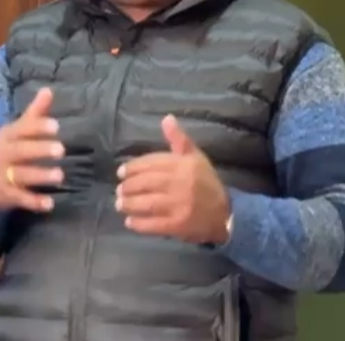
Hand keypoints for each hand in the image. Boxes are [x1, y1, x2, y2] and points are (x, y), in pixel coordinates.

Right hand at [0, 87, 64, 211]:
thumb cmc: (6, 150)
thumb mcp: (16, 130)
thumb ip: (34, 113)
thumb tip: (49, 90)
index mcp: (7, 135)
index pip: (22, 129)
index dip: (38, 127)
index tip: (56, 126)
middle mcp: (3, 154)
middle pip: (21, 151)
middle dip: (40, 150)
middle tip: (61, 150)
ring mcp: (2, 175)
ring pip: (21, 175)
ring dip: (40, 176)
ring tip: (60, 176)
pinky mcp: (5, 195)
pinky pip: (19, 198)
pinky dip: (33, 202)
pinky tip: (49, 204)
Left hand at [115, 114, 230, 243]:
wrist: (225, 214)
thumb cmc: (206, 183)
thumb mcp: (196, 157)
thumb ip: (179, 139)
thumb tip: (166, 118)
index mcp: (183, 165)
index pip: (151, 163)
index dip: (133, 168)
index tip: (120, 172)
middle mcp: (180, 184)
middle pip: (146, 183)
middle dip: (128, 186)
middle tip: (119, 190)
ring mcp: (178, 206)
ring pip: (147, 203)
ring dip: (130, 204)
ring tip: (120, 204)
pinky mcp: (177, 225)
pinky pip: (153, 224)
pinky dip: (139, 224)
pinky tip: (129, 222)